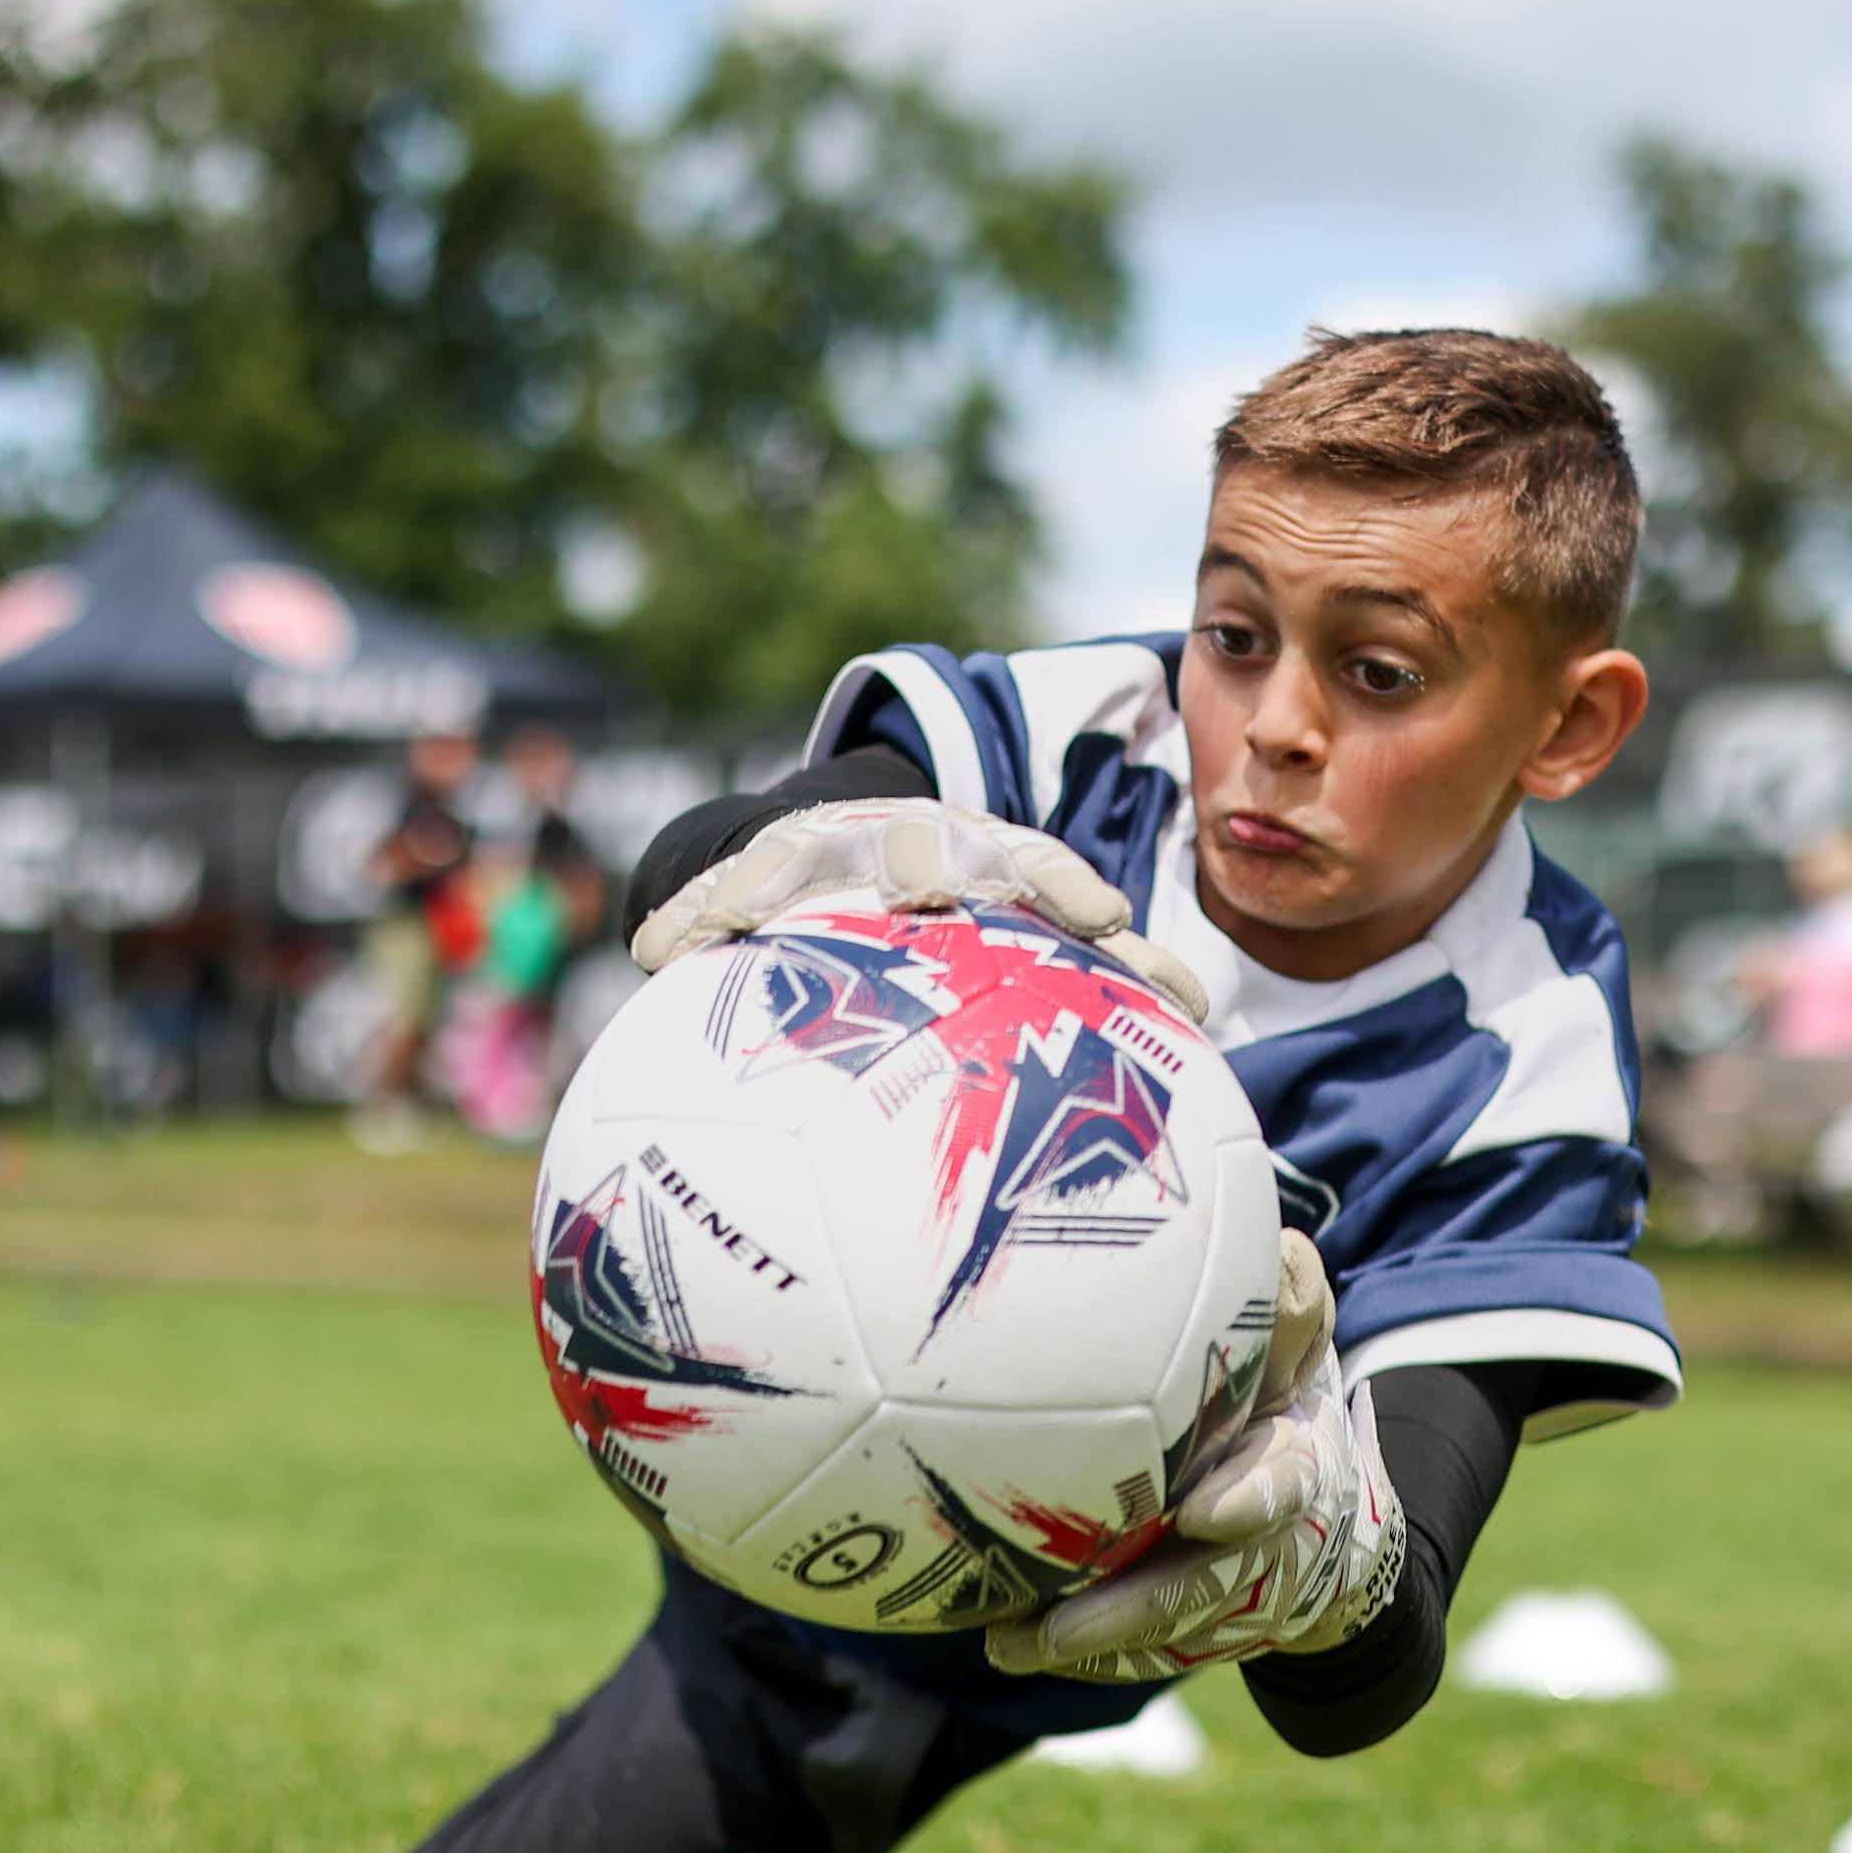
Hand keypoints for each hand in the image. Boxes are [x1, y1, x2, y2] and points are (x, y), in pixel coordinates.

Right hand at [629, 797, 1206, 1022]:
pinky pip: (719, 891)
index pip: (1035, 861)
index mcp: (988, 856)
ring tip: (743, 914)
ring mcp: (829, 845)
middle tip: (923, 887)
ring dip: (775, 881)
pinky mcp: (756, 865)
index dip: (1064, 884)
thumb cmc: (965, 911)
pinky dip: (687, 914)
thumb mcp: (1028, 930)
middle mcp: (909, 838)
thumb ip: (1108, 973)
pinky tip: (651, 949)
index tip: (1104, 915)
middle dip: (924, 856)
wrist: (862, 844)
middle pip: (919, 842)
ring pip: (804, 855)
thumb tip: (1200, 1014)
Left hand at [982, 1234, 1401, 1682]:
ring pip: (1166, 1633)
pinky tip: (1009, 1641)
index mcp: (1297, 1467)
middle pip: (1208, 1588)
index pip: (1282, 1488)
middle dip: (1135, 1610)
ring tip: (1008, 1643)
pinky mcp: (1193, 1629)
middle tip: (1057, 1626)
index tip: (1200, 1513)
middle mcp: (1269, 1545)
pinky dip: (1084, 1653)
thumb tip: (1265, 1252)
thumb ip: (1285, 1305)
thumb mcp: (1297, 1343)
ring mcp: (1232, 1597)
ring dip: (1091, 1643)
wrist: (1319, 1504)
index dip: (1247, 1502)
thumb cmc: (1278, 1395)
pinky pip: (1140, 1651)